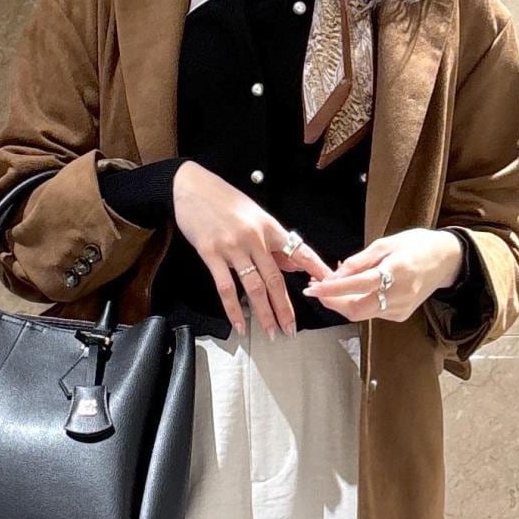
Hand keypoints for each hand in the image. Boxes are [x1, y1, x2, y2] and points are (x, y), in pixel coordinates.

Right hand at [171, 162, 332, 336]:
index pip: (299, 251)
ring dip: (264, 313)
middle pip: (275, 279)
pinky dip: (233, 309)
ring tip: (271, 332)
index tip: (328, 285)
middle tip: (291, 329)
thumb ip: (274, 243)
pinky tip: (240, 325)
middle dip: (285, 308)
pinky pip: (226, 287)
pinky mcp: (211, 253)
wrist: (191, 186)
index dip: (315, 269)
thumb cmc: (224, 199)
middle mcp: (254, 238)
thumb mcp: (255, 215)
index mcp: (269, 227)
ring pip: (253, 287)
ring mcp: (232, 247)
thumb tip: (294, 266)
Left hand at [300, 229, 465, 322]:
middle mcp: (399, 295)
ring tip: (332, 284)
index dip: (332, 289)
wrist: (447, 260)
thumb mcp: (386, 243)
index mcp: (396, 272)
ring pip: (362, 313)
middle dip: (333, 303)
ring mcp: (401, 309)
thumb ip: (359, 261)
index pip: (357, 286)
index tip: (313, 288)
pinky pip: (373, 312)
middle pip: (356, 310)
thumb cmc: (417, 246)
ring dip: (343, 302)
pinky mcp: (401, 315)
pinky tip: (355, 289)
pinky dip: (359, 302)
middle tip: (317, 289)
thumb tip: (335, 274)